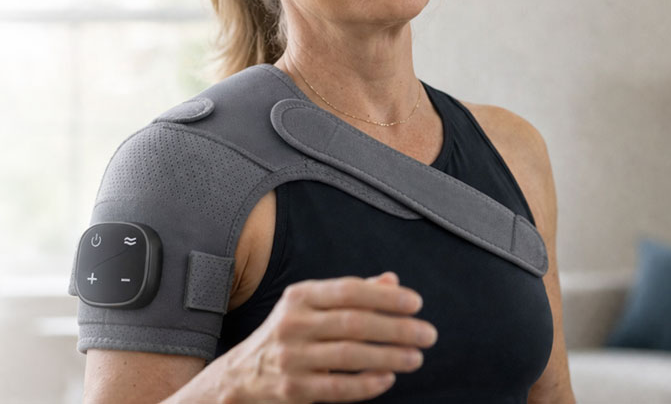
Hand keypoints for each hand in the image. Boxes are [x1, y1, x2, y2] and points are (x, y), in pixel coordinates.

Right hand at [208, 271, 437, 402]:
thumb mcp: (311, 306)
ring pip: (349, 356)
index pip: (349, 290)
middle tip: (428, 334)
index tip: (416, 303)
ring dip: (389, 356)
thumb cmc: (288, 334)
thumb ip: (351, 293)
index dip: (385, 297)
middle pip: (354, 323)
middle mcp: (293, 323)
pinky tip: (388, 379)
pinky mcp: (293, 389)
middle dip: (397, 328)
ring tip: (416, 357)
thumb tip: (392, 281)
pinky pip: (337, 388)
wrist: (241, 377)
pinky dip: (366, 384)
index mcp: (299, 296)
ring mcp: (291, 357)